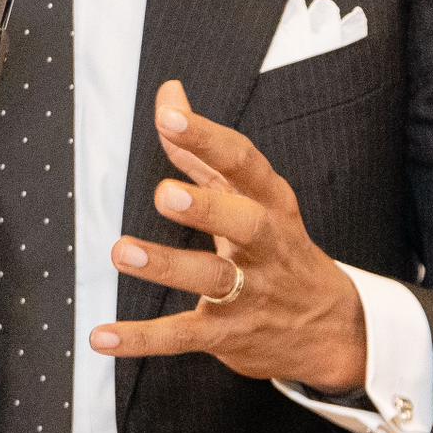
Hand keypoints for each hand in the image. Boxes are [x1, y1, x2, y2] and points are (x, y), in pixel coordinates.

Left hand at [89, 79, 367, 394]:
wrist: (330, 329)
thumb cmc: (277, 248)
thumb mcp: (250, 196)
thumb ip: (204, 149)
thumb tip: (170, 94)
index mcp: (270, 202)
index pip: (244, 163)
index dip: (208, 139)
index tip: (171, 118)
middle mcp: (266, 245)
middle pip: (246, 222)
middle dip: (208, 209)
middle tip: (165, 194)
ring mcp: (251, 292)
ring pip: (214, 278)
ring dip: (167, 266)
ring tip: (122, 251)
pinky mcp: (229, 334)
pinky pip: (184, 335)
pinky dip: (142, 339)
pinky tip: (102, 337)